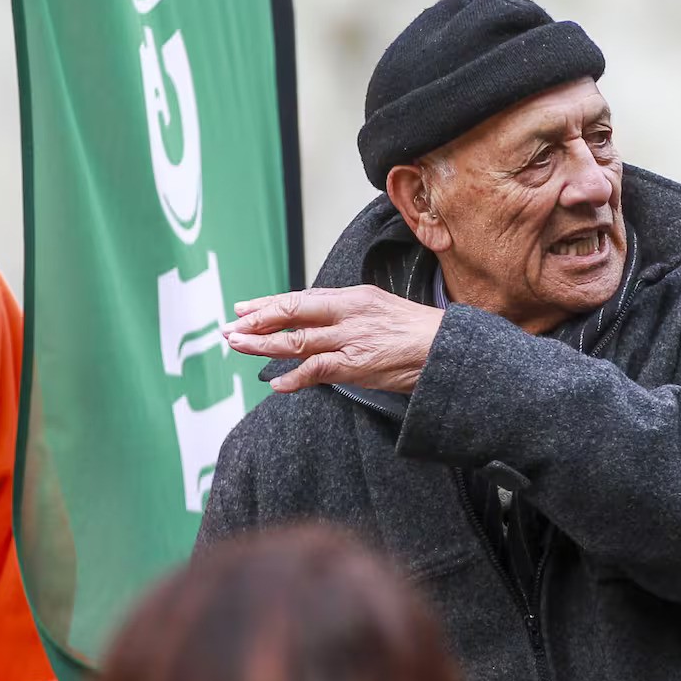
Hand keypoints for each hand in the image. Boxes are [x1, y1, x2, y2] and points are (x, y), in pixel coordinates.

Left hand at [222, 285, 442, 393]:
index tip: (244, 309)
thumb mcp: (384, 311)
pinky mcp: (358, 364)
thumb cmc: (421, 334)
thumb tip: (323, 324)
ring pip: (297, 340)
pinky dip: (295, 377)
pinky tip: (277, 383)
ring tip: (239, 346)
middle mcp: (349, 313)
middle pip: (292, 312)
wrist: (449, 350)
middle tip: (231, 328)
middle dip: (257, 320)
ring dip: (264, 345)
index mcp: (355, 297)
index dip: (269, 304)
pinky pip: (318, 369)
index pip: (302, 298)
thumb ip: (352, 316)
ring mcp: (352, 338)